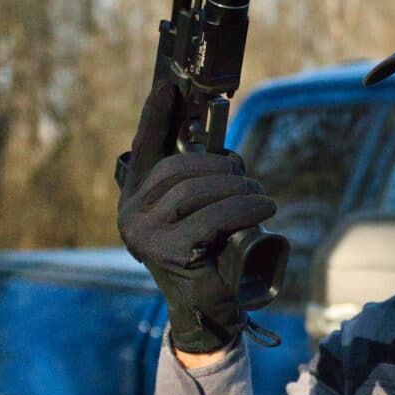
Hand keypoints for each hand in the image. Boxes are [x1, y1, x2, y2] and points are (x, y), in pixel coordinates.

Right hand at [117, 81, 275, 352]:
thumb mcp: (200, 212)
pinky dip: (243, 208)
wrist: (208, 311)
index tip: (167, 83)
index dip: (156, 115)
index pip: (143, 148)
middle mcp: (130, 215)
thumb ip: (199, 184)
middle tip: (246, 176)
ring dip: (236, 188)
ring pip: (194, 191)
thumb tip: (224, 152)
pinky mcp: (168, 252)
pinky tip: (263, 208)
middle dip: (218, 166)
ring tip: (261, 197)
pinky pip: (210, 217)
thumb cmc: (207, 256)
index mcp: (134, 200)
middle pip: (175, 168)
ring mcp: (144, 236)